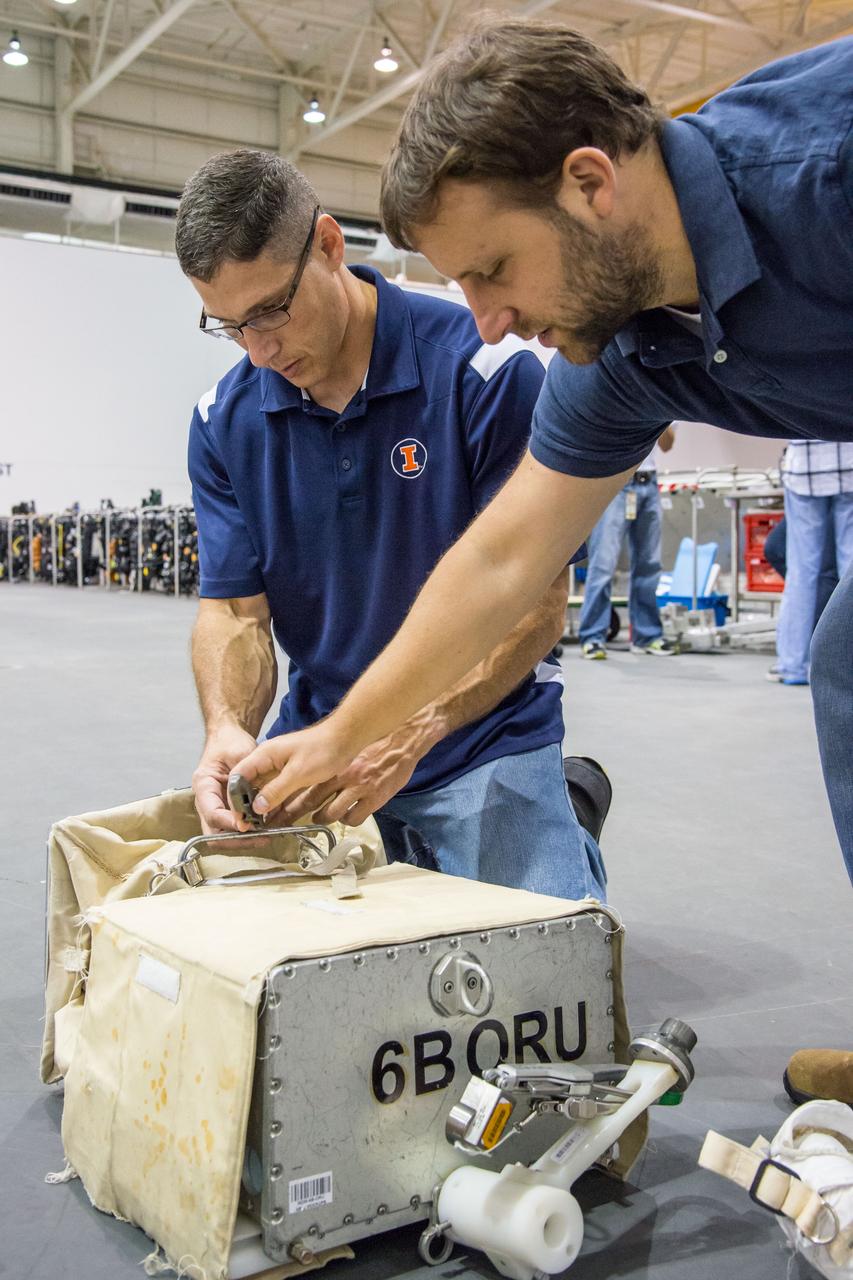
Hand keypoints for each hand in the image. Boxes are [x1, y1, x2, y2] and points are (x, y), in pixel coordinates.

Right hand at [192, 724, 267, 834]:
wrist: (230, 737)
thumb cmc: (231, 742)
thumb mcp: (239, 754)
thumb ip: (242, 778)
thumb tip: (248, 804)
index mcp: (203, 785)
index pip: (212, 814)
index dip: (229, 823)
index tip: (247, 825)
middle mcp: (206, 800)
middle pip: (213, 832)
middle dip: (235, 839)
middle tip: (260, 838)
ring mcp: (215, 806)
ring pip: (223, 834)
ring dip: (243, 839)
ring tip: (266, 835)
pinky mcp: (227, 809)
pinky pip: (234, 827)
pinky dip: (248, 832)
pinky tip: (267, 827)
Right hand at [234, 720, 363, 820]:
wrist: (346, 738)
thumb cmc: (322, 750)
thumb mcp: (298, 773)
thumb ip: (276, 790)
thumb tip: (256, 808)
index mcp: (264, 755)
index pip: (238, 777)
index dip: (235, 798)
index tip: (240, 818)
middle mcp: (268, 761)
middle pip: (248, 786)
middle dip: (247, 806)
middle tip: (249, 828)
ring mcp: (279, 768)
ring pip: (264, 791)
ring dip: (262, 808)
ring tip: (260, 829)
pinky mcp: (291, 774)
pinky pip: (278, 792)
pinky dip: (276, 805)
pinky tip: (276, 820)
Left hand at [277, 730, 421, 825]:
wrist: (401, 741)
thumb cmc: (372, 745)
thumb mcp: (346, 752)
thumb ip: (327, 765)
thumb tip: (303, 776)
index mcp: (333, 764)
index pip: (302, 784)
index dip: (287, 799)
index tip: (275, 810)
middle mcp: (342, 776)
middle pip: (311, 800)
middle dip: (294, 814)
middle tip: (282, 823)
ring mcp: (358, 789)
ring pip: (331, 813)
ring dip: (322, 818)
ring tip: (319, 817)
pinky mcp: (374, 798)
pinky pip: (353, 818)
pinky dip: (347, 819)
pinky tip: (347, 815)